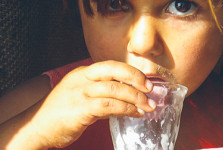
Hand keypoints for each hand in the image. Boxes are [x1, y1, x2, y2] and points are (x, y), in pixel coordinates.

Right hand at [27, 60, 155, 147]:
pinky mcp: (81, 108)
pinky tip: (135, 113)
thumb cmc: (60, 113)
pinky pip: (109, 105)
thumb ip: (102, 96)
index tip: (146, 81)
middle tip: (150, 90)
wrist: (36, 127)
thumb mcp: (81, 97)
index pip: (112, 66)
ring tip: (148, 106)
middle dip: (136, 78)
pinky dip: (126, 109)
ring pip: (115, 89)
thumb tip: (126, 101)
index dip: (132, 72)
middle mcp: (82, 79)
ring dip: (136, 98)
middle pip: (115, 70)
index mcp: (83, 73)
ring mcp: (80, 92)